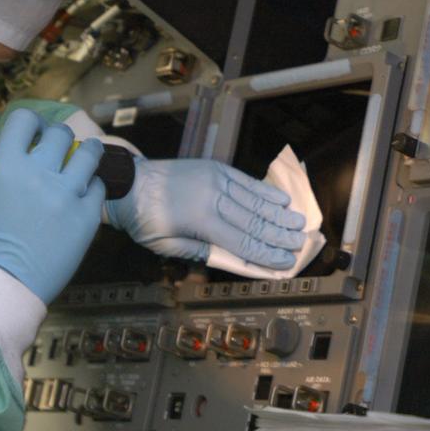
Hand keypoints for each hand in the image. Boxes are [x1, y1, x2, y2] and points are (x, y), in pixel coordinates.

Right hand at [0, 110, 105, 302]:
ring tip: (86, 155)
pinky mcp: (87, 216)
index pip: (24, 120)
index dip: (31, 122)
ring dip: (86, 152)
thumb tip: (11, 173)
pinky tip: (85, 192)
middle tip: (59, 148)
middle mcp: (39, 172)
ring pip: (88, 154)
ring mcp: (67, 194)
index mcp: (6, 166)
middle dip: (59, 138)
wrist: (4, 285)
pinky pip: (98, 187)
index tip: (35, 131)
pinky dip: (92, 186)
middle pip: (59, 134)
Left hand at [106, 159, 306, 268]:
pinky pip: (245, 181)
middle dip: (280, 234)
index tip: (287, 262)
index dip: (267, 254)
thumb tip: (233, 259)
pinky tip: (281, 198)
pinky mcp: (215, 168)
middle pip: (255, 220)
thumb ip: (201, 252)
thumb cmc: (143, 220)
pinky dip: (265, 191)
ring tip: (300, 222)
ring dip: (279, 213)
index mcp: (200, 220)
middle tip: (301, 243)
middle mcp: (213, 197)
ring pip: (255, 199)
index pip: (243, 242)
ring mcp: (216, 179)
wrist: (128, 183)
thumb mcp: (166, 246)